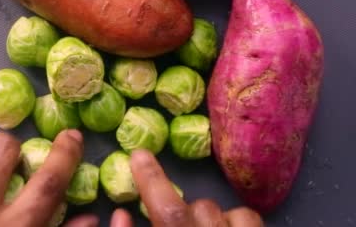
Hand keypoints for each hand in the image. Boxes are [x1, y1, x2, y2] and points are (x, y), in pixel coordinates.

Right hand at [110, 150, 263, 226]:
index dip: (153, 181)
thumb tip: (120, 214)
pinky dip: (238, 221)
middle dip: (186, 210)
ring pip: (235, 212)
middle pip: (203, 207)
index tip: (139, 155)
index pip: (170, 213)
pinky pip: (254, 220)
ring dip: (217, 217)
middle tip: (178, 222)